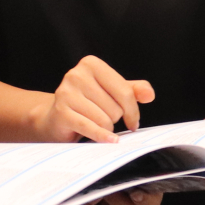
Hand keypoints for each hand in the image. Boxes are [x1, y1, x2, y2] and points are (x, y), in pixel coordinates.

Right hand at [32, 55, 154, 143]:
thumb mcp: (111, 92)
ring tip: (94, 123)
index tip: (133, 121)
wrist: (55, 118)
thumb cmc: (87, 103)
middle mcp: (76, 74)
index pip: (125, 91)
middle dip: (114, 118)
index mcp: (91, 64)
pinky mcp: (61, 112)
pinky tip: (109, 140)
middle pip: (115, 108)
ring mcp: (66, 93)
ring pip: (105, 120)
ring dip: (105, 128)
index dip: (133, 110)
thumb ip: (133, 90)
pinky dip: (102, 136)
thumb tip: (149, 94)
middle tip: (103, 118)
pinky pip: (90, 127)